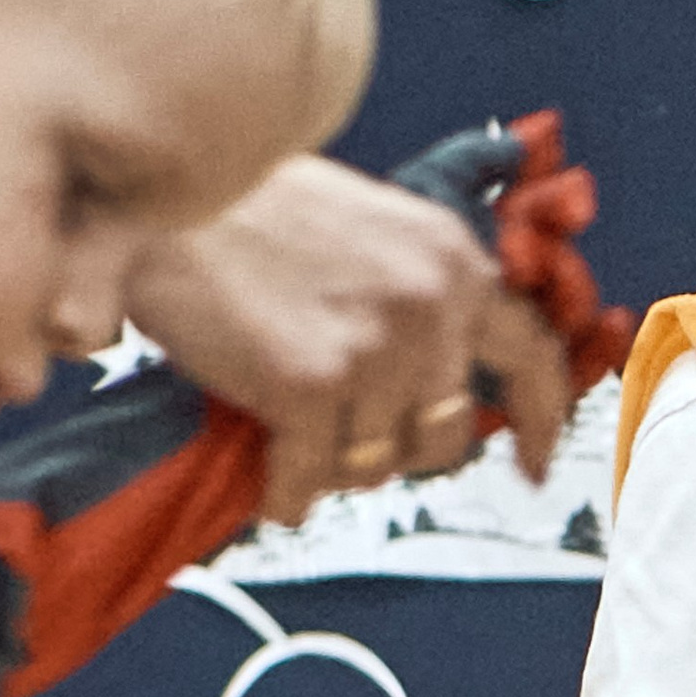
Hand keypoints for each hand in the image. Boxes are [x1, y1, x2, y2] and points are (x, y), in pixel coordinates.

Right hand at [127, 155, 574, 525]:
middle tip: (339, 425)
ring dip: (330, 464)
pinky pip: (310, 485)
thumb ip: (424, 300)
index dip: (541, 421)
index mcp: (452, 259)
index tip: (535, 465)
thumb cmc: (247, 215)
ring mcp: (373, 347)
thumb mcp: (372, 231)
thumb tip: (448, 391)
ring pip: (377, 468)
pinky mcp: (310, 387)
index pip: (531, 355)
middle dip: (396, 447)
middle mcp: (428, 301)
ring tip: (285, 420)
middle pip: (447, 438)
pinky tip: (264, 470)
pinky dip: (283, 492)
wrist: (155, 204)